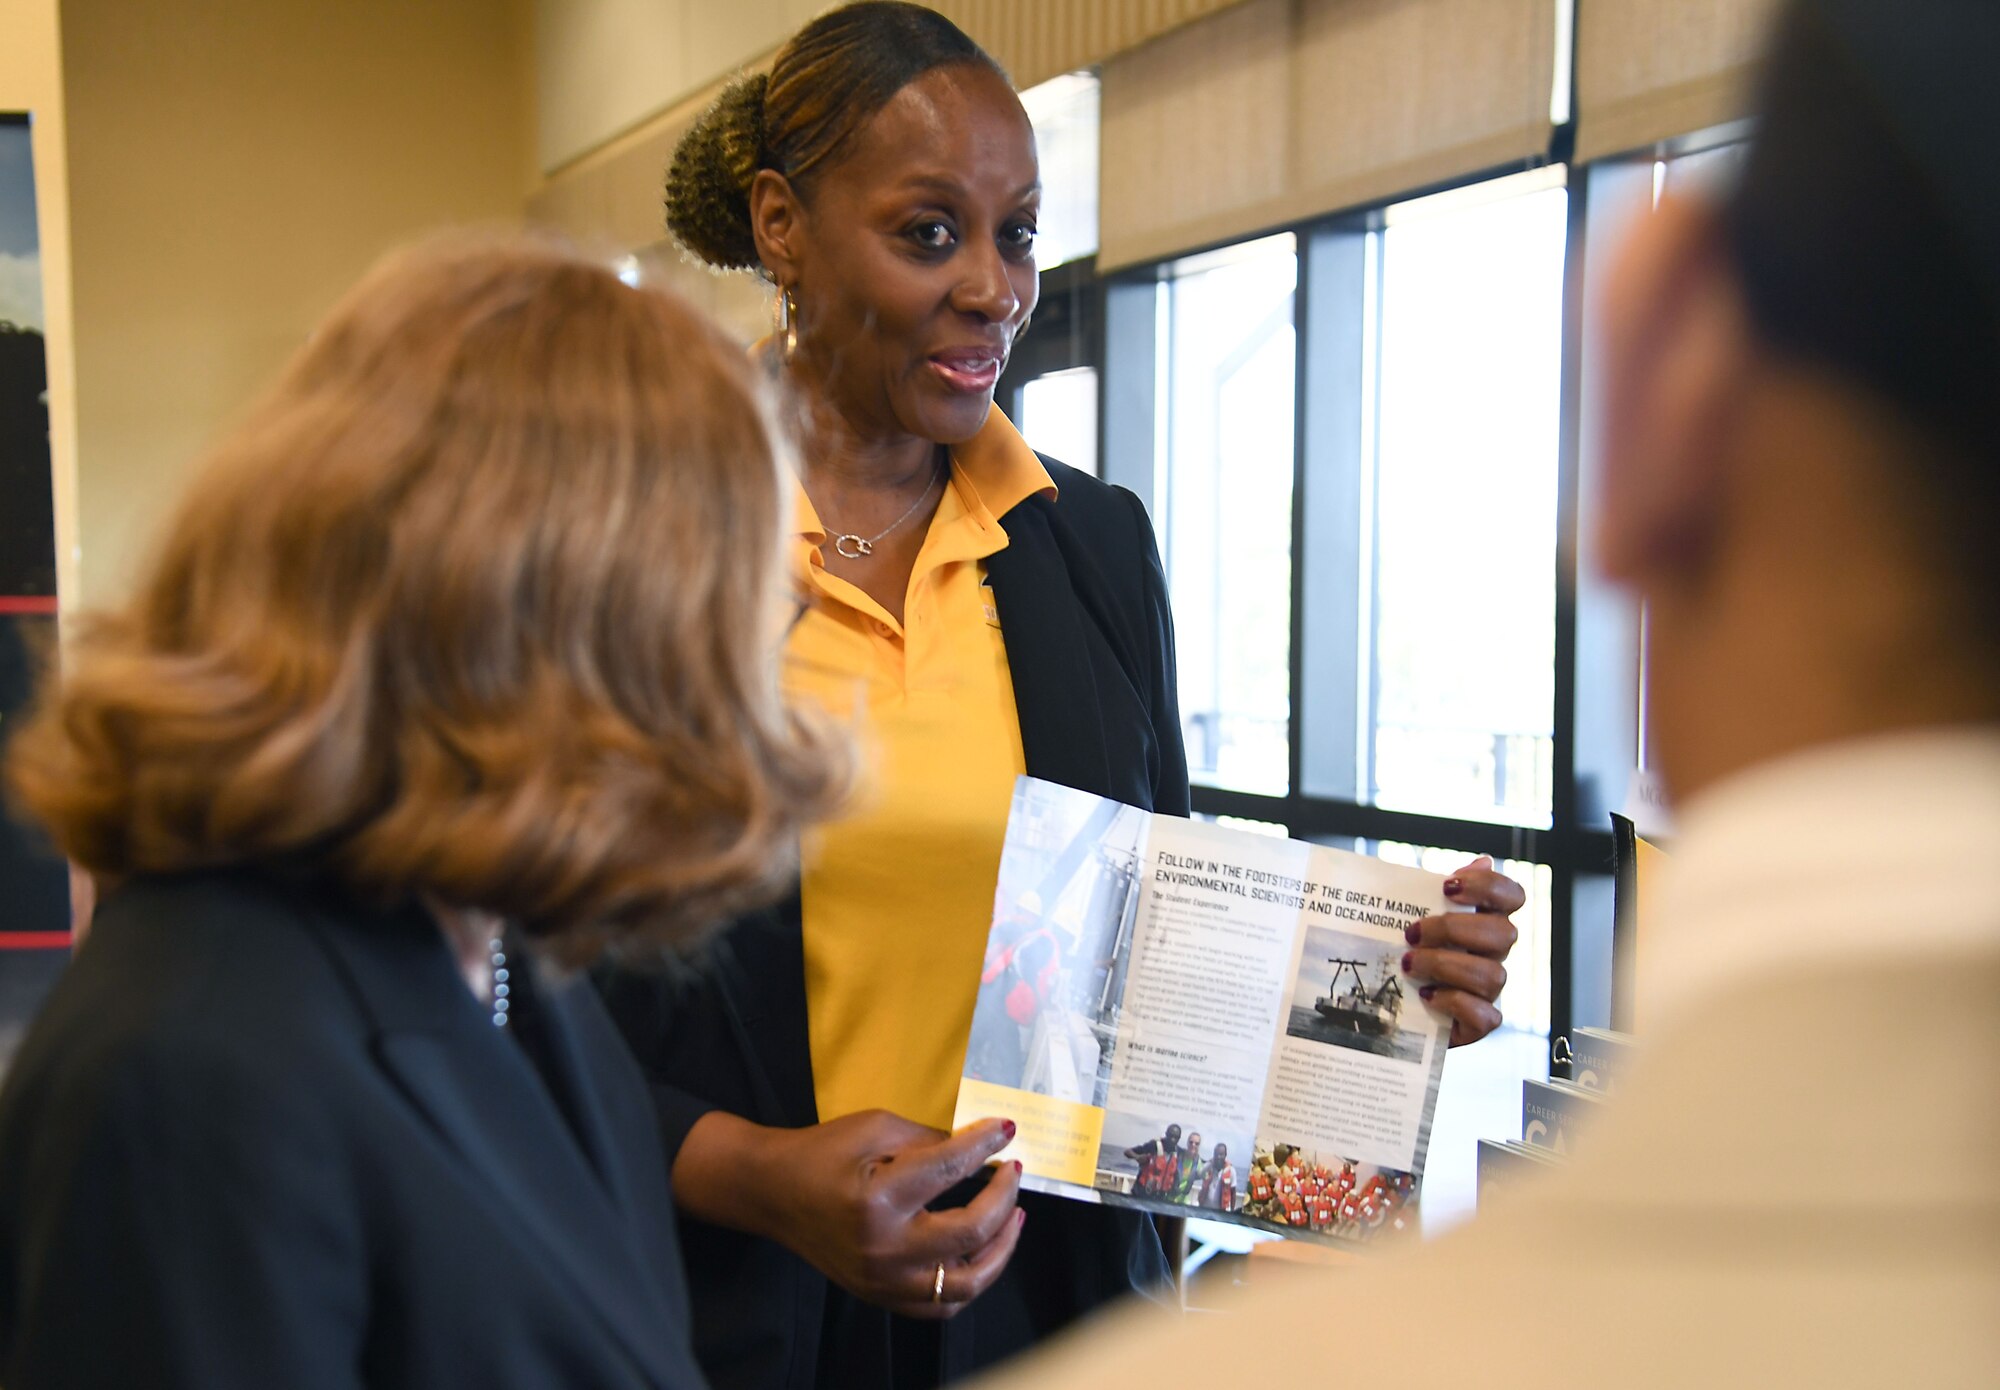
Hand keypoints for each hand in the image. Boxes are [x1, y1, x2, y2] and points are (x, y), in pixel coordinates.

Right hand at [675, 1109, 1023, 1317]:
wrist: (772, 1192)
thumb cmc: (821, 1153)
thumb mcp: (874, 1128)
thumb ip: (929, 1139)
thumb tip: (980, 1145)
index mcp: (878, 1197)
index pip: (950, 1169)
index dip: (985, 1144)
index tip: (1006, 1129)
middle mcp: (883, 1247)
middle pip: (970, 1232)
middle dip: (1004, 1197)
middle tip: (1012, 1171)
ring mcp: (882, 1280)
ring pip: (966, 1284)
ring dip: (1000, 1249)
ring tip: (1012, 1217)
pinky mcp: (880, 1295)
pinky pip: (941, 1305)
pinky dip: (970, 1281)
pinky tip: (981, 1251)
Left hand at [1406, 855, 1522, 1046]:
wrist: (1387, 1003)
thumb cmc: (1404, 949)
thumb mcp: (1409, 914)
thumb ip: (1437, 888)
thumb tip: (1483, 860)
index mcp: (1484, 920)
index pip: (1512, 896)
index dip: (1488, 886)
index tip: (1448, 886)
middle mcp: (1494, 953)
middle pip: (1503, 933)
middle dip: (1453, 929)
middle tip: (1412, 933)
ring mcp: (1490, 989)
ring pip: (1492, 975)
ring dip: (1445, 966)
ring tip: (1408, 964)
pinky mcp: (1479, 1023)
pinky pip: (1485, 1016)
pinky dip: (1454, 1003)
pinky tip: (1427, 995)